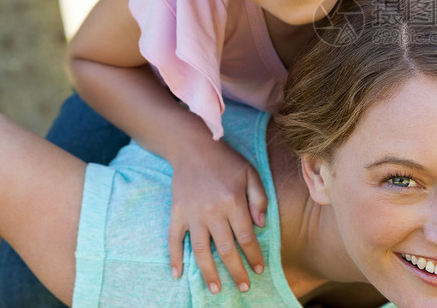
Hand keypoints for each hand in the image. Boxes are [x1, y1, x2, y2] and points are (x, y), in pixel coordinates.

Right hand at [168, 139, 267, 293]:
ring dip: (208, 272)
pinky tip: (177, 274)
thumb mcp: (251, 174)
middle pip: (226, 249)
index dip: (253, 256)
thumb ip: (259, 199)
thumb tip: (262, 226)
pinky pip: (174, 239)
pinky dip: (174, 258)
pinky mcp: (177, 212)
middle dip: (236, 271)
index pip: (246, 237)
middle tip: (243, 288)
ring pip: (201, 250)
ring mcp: (192, 213)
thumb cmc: (226, 161)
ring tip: (215, 289)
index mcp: (233, 202)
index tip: (258, 269)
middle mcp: (213, 211)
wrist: (193, 147)